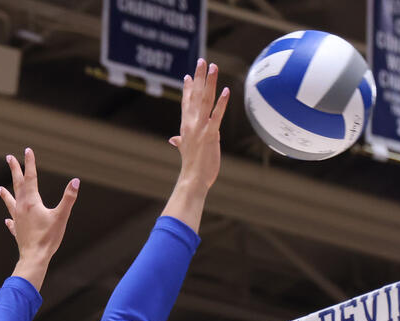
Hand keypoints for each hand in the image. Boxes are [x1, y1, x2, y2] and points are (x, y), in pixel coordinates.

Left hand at [0, 148, 78, 262]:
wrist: (34, 257)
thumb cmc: (48, 238)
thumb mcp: (61, 216)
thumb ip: (68, 198)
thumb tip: (76, 181)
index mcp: (32, 202)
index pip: (31, 178)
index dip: (29, 163)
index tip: (27, 150)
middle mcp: (21, 208)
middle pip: (17, 186)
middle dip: (14, 171)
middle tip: (9, 158)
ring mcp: (18, 220)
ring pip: (10, 203)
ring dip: (6, 194)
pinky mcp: (18, 231)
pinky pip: (12, 223)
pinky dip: (10, 219)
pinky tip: (8, 220)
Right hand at [169, 58, 229, 191]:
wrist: (193, 180)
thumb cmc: (191, 167)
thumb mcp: (185, 151)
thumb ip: (180, 142)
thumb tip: (173, 139)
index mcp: (185, 127)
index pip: (186, 103)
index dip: (187, 88)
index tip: (188, 75)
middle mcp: (191, 124)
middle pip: (195, 96)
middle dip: (198, 77)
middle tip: (202, 60)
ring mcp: (200, 128)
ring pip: (205, 101)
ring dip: (209, 83)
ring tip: (213, 67)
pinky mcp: (210, 135)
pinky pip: (216, 116)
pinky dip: (221, 103)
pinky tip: (226, 90)